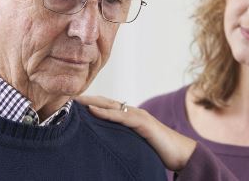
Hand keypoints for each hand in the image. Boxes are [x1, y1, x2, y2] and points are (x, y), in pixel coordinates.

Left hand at [75, 95, 196, 170]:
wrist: (181, 153)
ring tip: (74, 100)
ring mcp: (138, 116)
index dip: (89, 103)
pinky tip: (92, 111)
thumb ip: (123, 139)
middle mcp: (133, 112)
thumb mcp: (136, 143)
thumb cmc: (159, 150)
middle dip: (86, 98)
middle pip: (105, 102)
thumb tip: (106, 144)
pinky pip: (121, 117)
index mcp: (130, 117)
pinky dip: (105, 113)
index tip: (71, 103)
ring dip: (91, 102)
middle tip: (67, 96)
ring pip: (110, 105)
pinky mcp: (143, 124)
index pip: (106, 106)